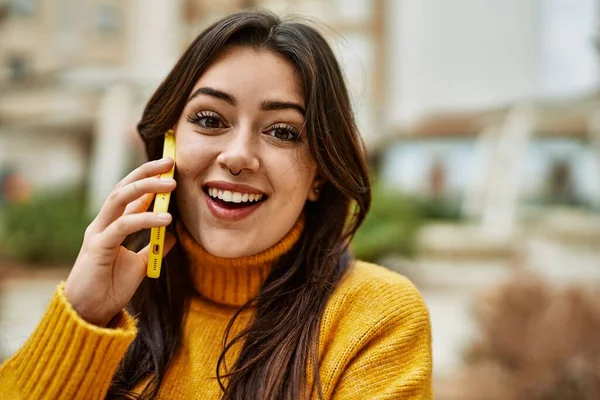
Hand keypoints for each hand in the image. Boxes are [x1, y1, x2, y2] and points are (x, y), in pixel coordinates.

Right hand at [64, 157, 176, 326]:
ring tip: (171, 184)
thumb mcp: (139, 264)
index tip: (171, 169)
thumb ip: (153, 247)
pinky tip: (166, 218)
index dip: (149, 179)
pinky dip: (145, 219)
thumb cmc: (110, 288)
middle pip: (123, 188)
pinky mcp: (98, 247)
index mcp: (112, 226)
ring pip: (119, 199)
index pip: (130, 195)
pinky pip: (123, 226)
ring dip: (146, 188)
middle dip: (146, 172)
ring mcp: (98, 233)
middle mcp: (103, 224)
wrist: (89, 314)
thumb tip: (174, 234)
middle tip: (170, 162)